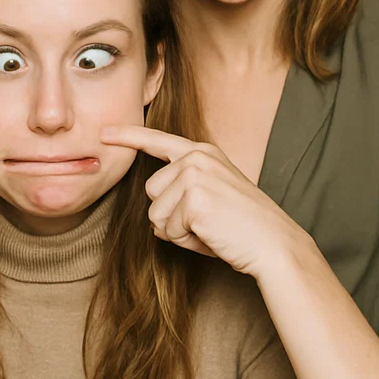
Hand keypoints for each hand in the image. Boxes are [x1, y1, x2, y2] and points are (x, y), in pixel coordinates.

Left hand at [100, 125, 309, 279]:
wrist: (274, 245)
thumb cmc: (242, 226)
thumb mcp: (212, 194)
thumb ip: (183, 188)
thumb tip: (154, 211)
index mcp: (202, 153)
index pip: (158, 141)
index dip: (128, 137)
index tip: (104, 133)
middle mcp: (196, 158)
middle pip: (151, 192)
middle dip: (171, 216)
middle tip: (207, 222)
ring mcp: (194, 176)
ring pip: (156, 214)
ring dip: (177, 231)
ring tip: (210, 229)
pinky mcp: (193, 200)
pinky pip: (167, 230)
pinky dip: (186, 241)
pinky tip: (211, 236)